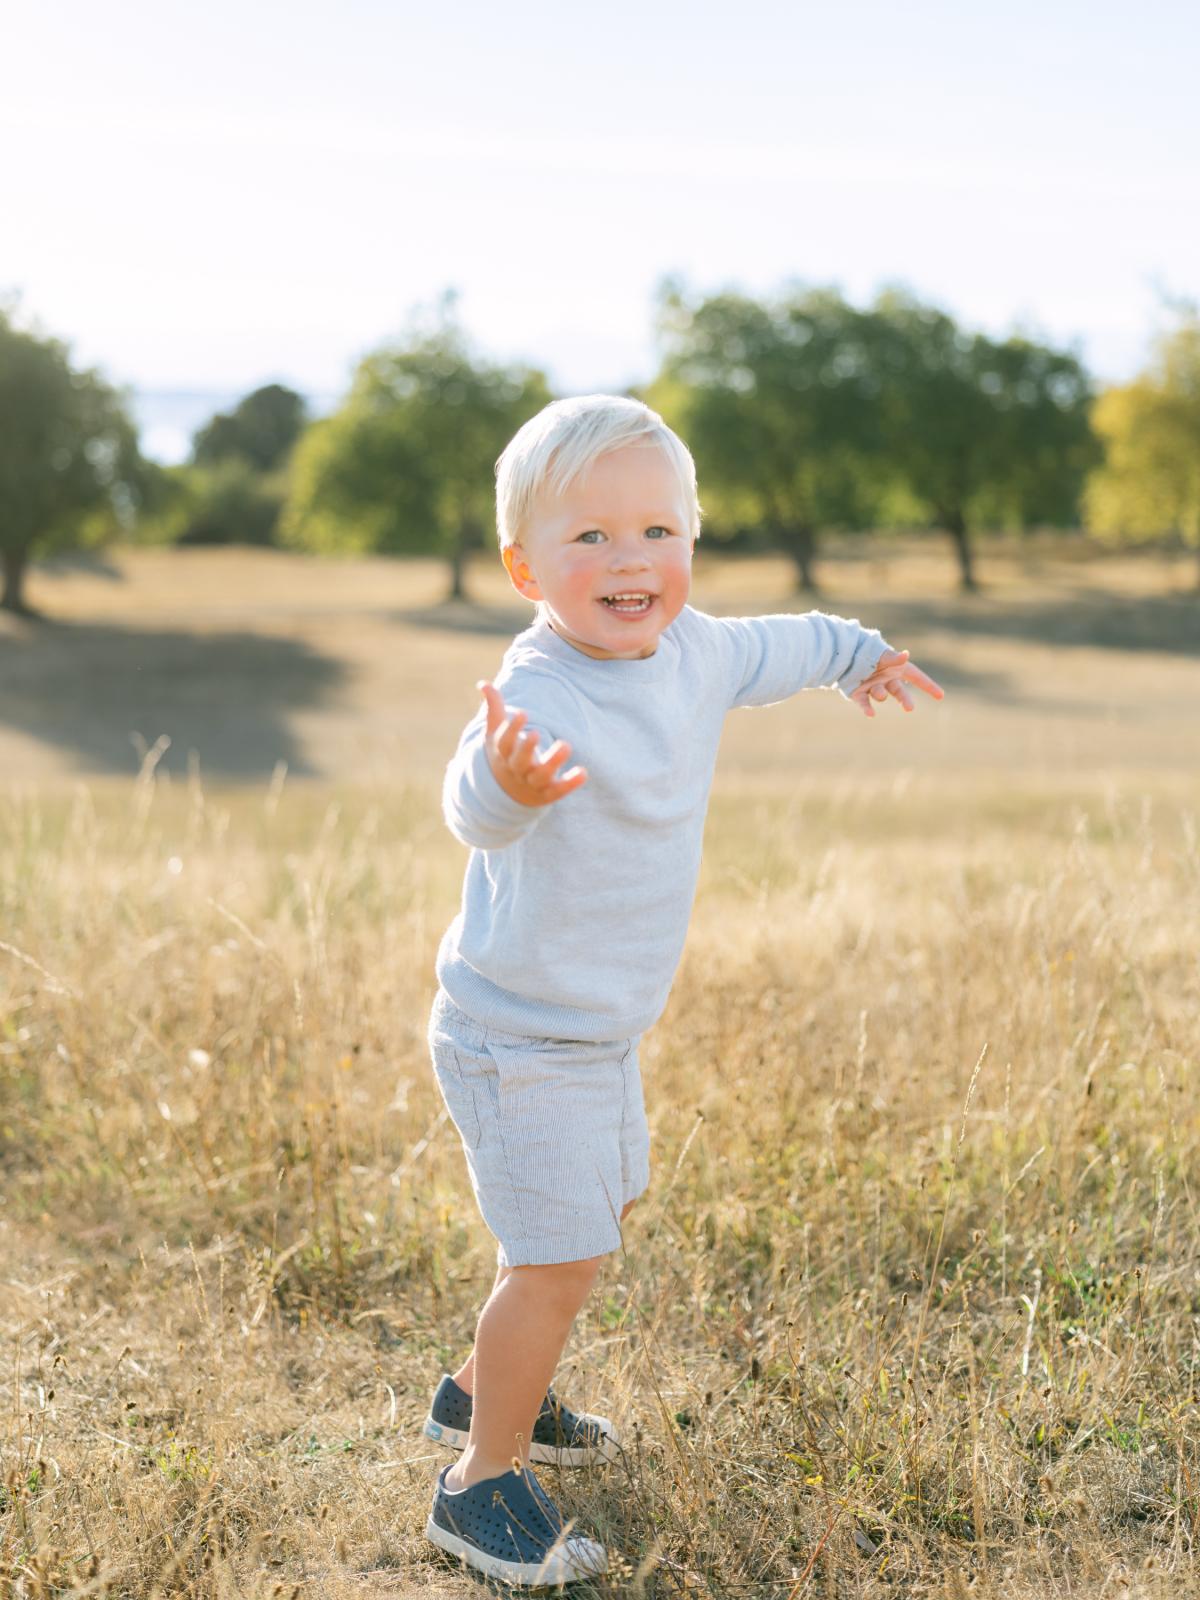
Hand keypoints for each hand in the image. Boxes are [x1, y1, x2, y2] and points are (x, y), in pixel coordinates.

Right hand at [477, 681, 588, 805]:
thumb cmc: (505, 754)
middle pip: (519, 761)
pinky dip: (570, 784)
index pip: (504, 742)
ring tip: (566, 745)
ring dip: (553, 763)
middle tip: (536, 733)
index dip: (511, 729)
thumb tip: (484, 684)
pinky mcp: (547, 793)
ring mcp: (532, 783)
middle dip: (526, 748)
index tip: (522, 713)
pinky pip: (558, 790)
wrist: (508, 792)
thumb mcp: (495, 733)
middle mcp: (516, 770)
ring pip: (540, 776)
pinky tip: (583, 773)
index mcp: (504, 754)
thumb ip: (494, 708)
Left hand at [849, 649, 944, 717]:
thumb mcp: (881, 653)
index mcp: (896, 668)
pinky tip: (870, 714)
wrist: (842, 652)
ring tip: (879, 693)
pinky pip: (864, 702)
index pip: (916, 677)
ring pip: (880, 694)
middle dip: (905, 700)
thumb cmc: (865, 650)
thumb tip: (906, 655)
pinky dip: (867, 708)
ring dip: (880, 694)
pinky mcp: (858, 693)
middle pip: (899, 692)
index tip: (940, 696)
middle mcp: (886, 679)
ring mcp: (873, 686)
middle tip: (909, 708)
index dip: (928, 686)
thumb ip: (892, 658)